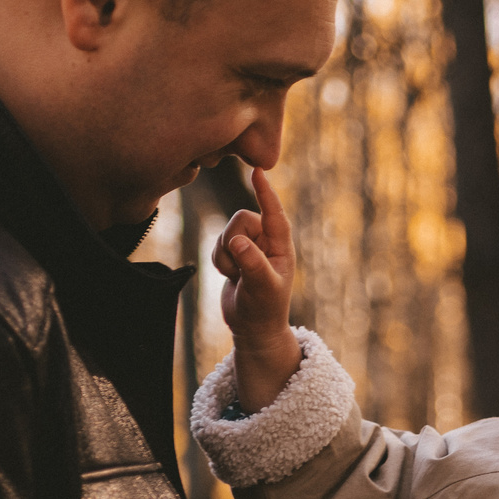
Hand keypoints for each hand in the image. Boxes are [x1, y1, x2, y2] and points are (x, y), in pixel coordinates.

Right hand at [210, 167, 302, 411]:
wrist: (252, 327)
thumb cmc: (265, 309)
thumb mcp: (262, 288)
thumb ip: (252, 263)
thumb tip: (237, 242)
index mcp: (281, 246)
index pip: (274, 213)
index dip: (265, 193)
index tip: (258, 171)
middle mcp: (266, 242)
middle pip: (240, 219)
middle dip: (233, 242)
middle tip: (239, 269)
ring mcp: (250, 246)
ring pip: (226, 232)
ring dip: (225, 257)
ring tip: (237, 277)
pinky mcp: (234, 253)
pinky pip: (217, 245)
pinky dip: (219, 262)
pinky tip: (230, 277)